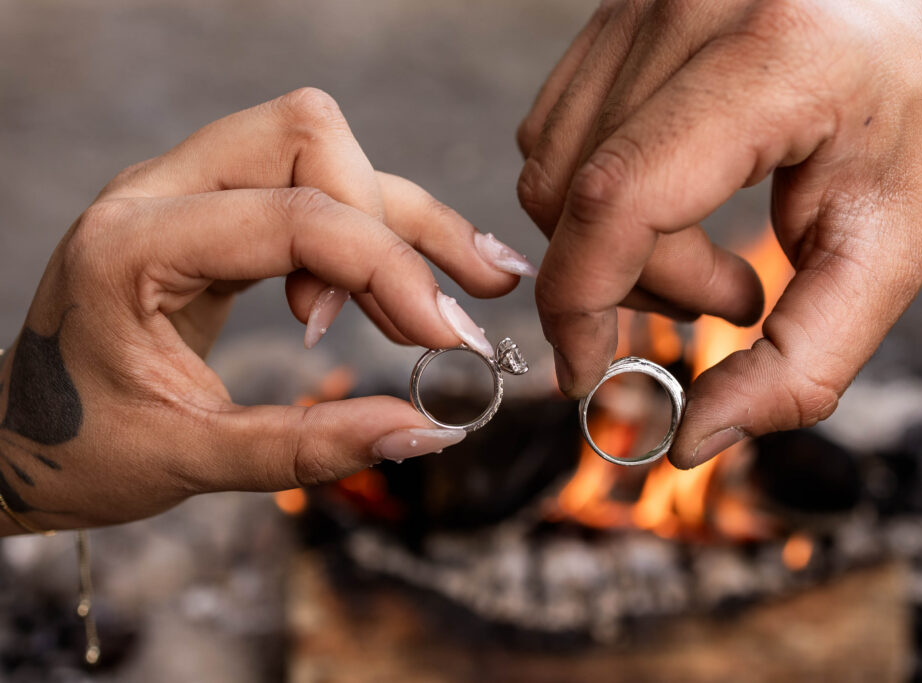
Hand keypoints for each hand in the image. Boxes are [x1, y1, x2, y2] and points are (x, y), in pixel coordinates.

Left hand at [0, 88, 532, 533]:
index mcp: (131, 244)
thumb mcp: (190, 461)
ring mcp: (188, 188)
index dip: (386, 270)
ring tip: (476, 284)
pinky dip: (374, 229)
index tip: (447, 340)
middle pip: (310, 135)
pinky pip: (312, 187)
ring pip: (322, 148)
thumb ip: (310, 447)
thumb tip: (428, 433)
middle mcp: (159, 190)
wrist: (18, 434)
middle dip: (390, 222)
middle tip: (435, 322)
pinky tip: (423, 278)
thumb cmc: (80, 447)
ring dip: (401, 218)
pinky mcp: (217, 207)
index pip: (293, 216)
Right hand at [516, 0, 921, 467]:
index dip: (583, 304)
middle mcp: (688, 8)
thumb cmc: (917, 121)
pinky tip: (671, 200)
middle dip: (630, 284)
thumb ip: (802, 363)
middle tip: (729, 299)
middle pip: (578, 197)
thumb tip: (694, 439)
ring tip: (704, 248)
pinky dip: (596, 195)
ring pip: (550, 168)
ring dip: (611, 242)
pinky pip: (553, 131)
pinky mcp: (615, 10)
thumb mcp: (887, 252)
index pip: (619, 197)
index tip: (589, 372)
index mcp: (773, 59)